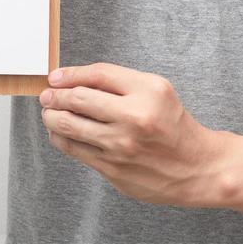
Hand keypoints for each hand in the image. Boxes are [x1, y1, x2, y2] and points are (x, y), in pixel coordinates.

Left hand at [39, 62, 232, 208]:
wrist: (196, 168)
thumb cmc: (173, 125)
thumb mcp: (157, 91)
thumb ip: (120, 83)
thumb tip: (74, 80)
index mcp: (149, 91)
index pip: (98, 75)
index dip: (71, 74)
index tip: (55, 76)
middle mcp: (135, 117)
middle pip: (79, 99)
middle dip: (55, 96)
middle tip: (46, 95)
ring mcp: (122, 146)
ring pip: (71, 126)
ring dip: (52, 117)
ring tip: (48, 113)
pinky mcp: (113, 170)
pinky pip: (76, 150)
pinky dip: (61, 138)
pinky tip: (59, 133)